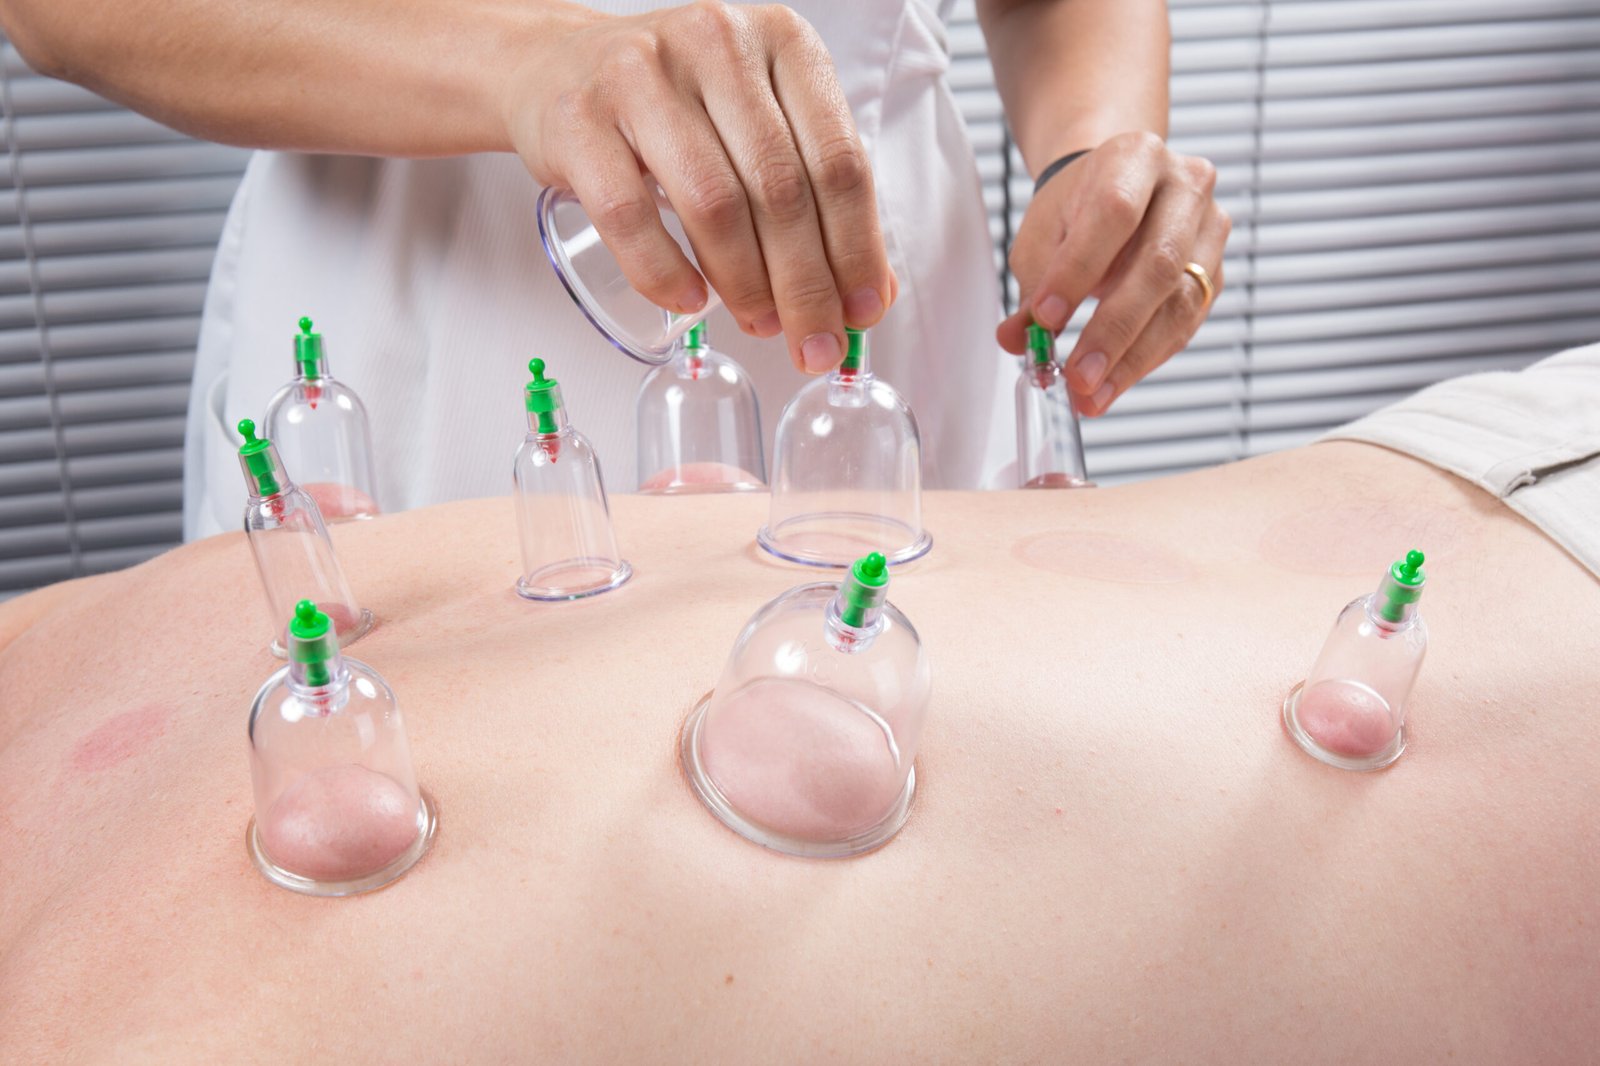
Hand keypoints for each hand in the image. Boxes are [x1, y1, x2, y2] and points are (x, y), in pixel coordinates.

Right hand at [505, 1, 894, 373]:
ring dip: (745, 284)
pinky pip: (629, 215)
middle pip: (782, 188)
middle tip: (814, 341)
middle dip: (806, 284)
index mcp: (781, 40)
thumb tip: (868, 294)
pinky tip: (689, 301)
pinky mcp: (580, 120)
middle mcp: (716, 43)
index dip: (858, 248)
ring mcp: (641, 77)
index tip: (863, 309)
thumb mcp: (758, 123)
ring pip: (714, 203)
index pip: (839, 159)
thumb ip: (815, 194)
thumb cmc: (673, 105)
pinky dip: (663, 271)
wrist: (556, 69)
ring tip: (761, 324)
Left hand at [998, 132, 1230, 414]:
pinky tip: (1113, 383)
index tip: (1047, 318)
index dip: (1080, 269)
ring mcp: (1210, 228)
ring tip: (1092, 394)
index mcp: (1136, 158)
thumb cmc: (1077, 208)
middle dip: (1113, 329)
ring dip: (1132, 358)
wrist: (1118, 187)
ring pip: (1181, 302)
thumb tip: (1017, 339)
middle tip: (1077, 376)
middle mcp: (1185, 186)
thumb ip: (1032, 287)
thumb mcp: (1043, 236)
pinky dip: (1146, 359)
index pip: (1114, 213)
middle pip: (1159, 263)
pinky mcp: (1216, 270)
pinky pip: (1186, 324)